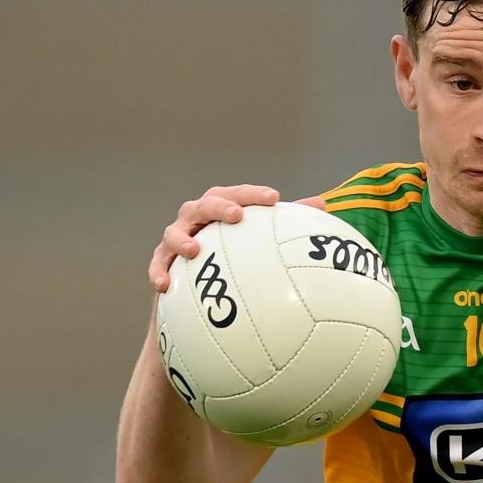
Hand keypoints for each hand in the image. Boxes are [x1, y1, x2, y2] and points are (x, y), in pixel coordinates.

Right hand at [149, 184, 280, 290]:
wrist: (200, 288)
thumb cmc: (237, 255)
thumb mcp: (262, 240)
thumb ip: (287, 223)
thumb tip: (324, 206)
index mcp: (223, 208)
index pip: (238, 194)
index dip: (254, 194)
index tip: (274, 199)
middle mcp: (197, 218)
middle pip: (204, 204)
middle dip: (219, 207)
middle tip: (237, 216)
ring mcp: (177, 238)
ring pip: (173, 232)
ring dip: (181, 239)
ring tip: (194, 250)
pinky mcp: (164, 261)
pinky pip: (158, 265)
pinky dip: (158, 271)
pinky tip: (165, 284)